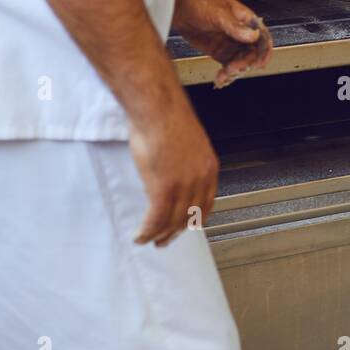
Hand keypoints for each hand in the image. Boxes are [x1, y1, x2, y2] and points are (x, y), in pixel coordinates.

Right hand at [129, 102, 219, 246]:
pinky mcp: (164, 188)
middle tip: (164, 240)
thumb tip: (176, 173)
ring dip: (159, 235)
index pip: (207, 203)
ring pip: (172, 221)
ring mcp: (183, 185)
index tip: (186, 227)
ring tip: (149, 240)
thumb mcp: (186, 144)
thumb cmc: (166, 119)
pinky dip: (147, 231)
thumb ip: (186, 163)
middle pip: (189, 216)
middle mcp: (201, 179)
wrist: (157, 109)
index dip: (195, 219)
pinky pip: (155, 219)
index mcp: (209, 167)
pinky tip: (140, 236)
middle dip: (175, 232)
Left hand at [173, 0, 273, 88]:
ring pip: (241, 62)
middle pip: (252, 53)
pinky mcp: (219, 52)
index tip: (260, 63)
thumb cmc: (200, 2)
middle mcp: (241, 33)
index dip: (265, 51)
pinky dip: (226, 74)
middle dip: (246, 63)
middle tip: (235, 68)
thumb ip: (236, 26)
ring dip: (236, 71)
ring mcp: (230, 44)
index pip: (262, 37)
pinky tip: (220, 79)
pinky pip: (228, 65)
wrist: (179, 7)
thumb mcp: (219, 13)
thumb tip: (253, 36)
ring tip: (224, 75)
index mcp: (247, 20)